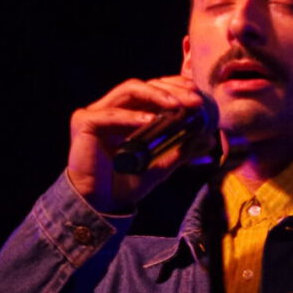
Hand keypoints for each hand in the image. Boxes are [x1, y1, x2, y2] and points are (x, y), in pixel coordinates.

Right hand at [67, 75, 213, 211]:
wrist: (102, 206)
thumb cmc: (127, 184)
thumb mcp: (162, 164)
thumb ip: (182, 149)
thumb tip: (209, 139)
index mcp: (128, 113)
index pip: (154, 90)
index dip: (177, 87)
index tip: (199, 96)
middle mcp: (112, 108)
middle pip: (145, 86)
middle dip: (172, 90)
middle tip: (195, 99)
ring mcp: (97, 113)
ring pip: (129, 89)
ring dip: (156, 94)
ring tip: (176, 105)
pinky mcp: (84, 122)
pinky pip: (111, 114)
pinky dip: (132, 116)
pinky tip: (150, 120)